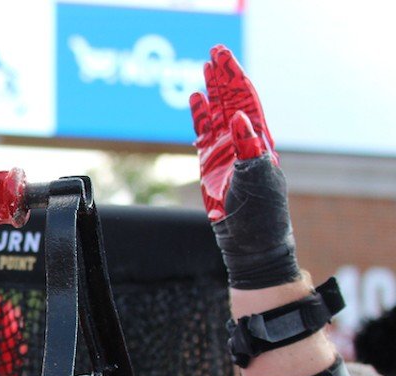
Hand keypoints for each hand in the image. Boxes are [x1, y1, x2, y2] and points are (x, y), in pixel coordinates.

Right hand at [191, 45, 298, 289]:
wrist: (250, 245)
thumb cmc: (260, 216)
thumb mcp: (256, 180)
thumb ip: (247, 149)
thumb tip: (239, 118)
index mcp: (259, 142)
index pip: (246, 101)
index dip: (235, 79)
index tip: (223, 60)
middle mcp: (244, 144)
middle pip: (232, 101)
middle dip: (224, 77)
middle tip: (214, 53)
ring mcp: (227, 154)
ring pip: (217, 115)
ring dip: (211, 93)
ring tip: (205, 71)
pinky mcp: (211, 167)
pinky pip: (203, 135)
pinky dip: (199, 118)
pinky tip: (194, 101)